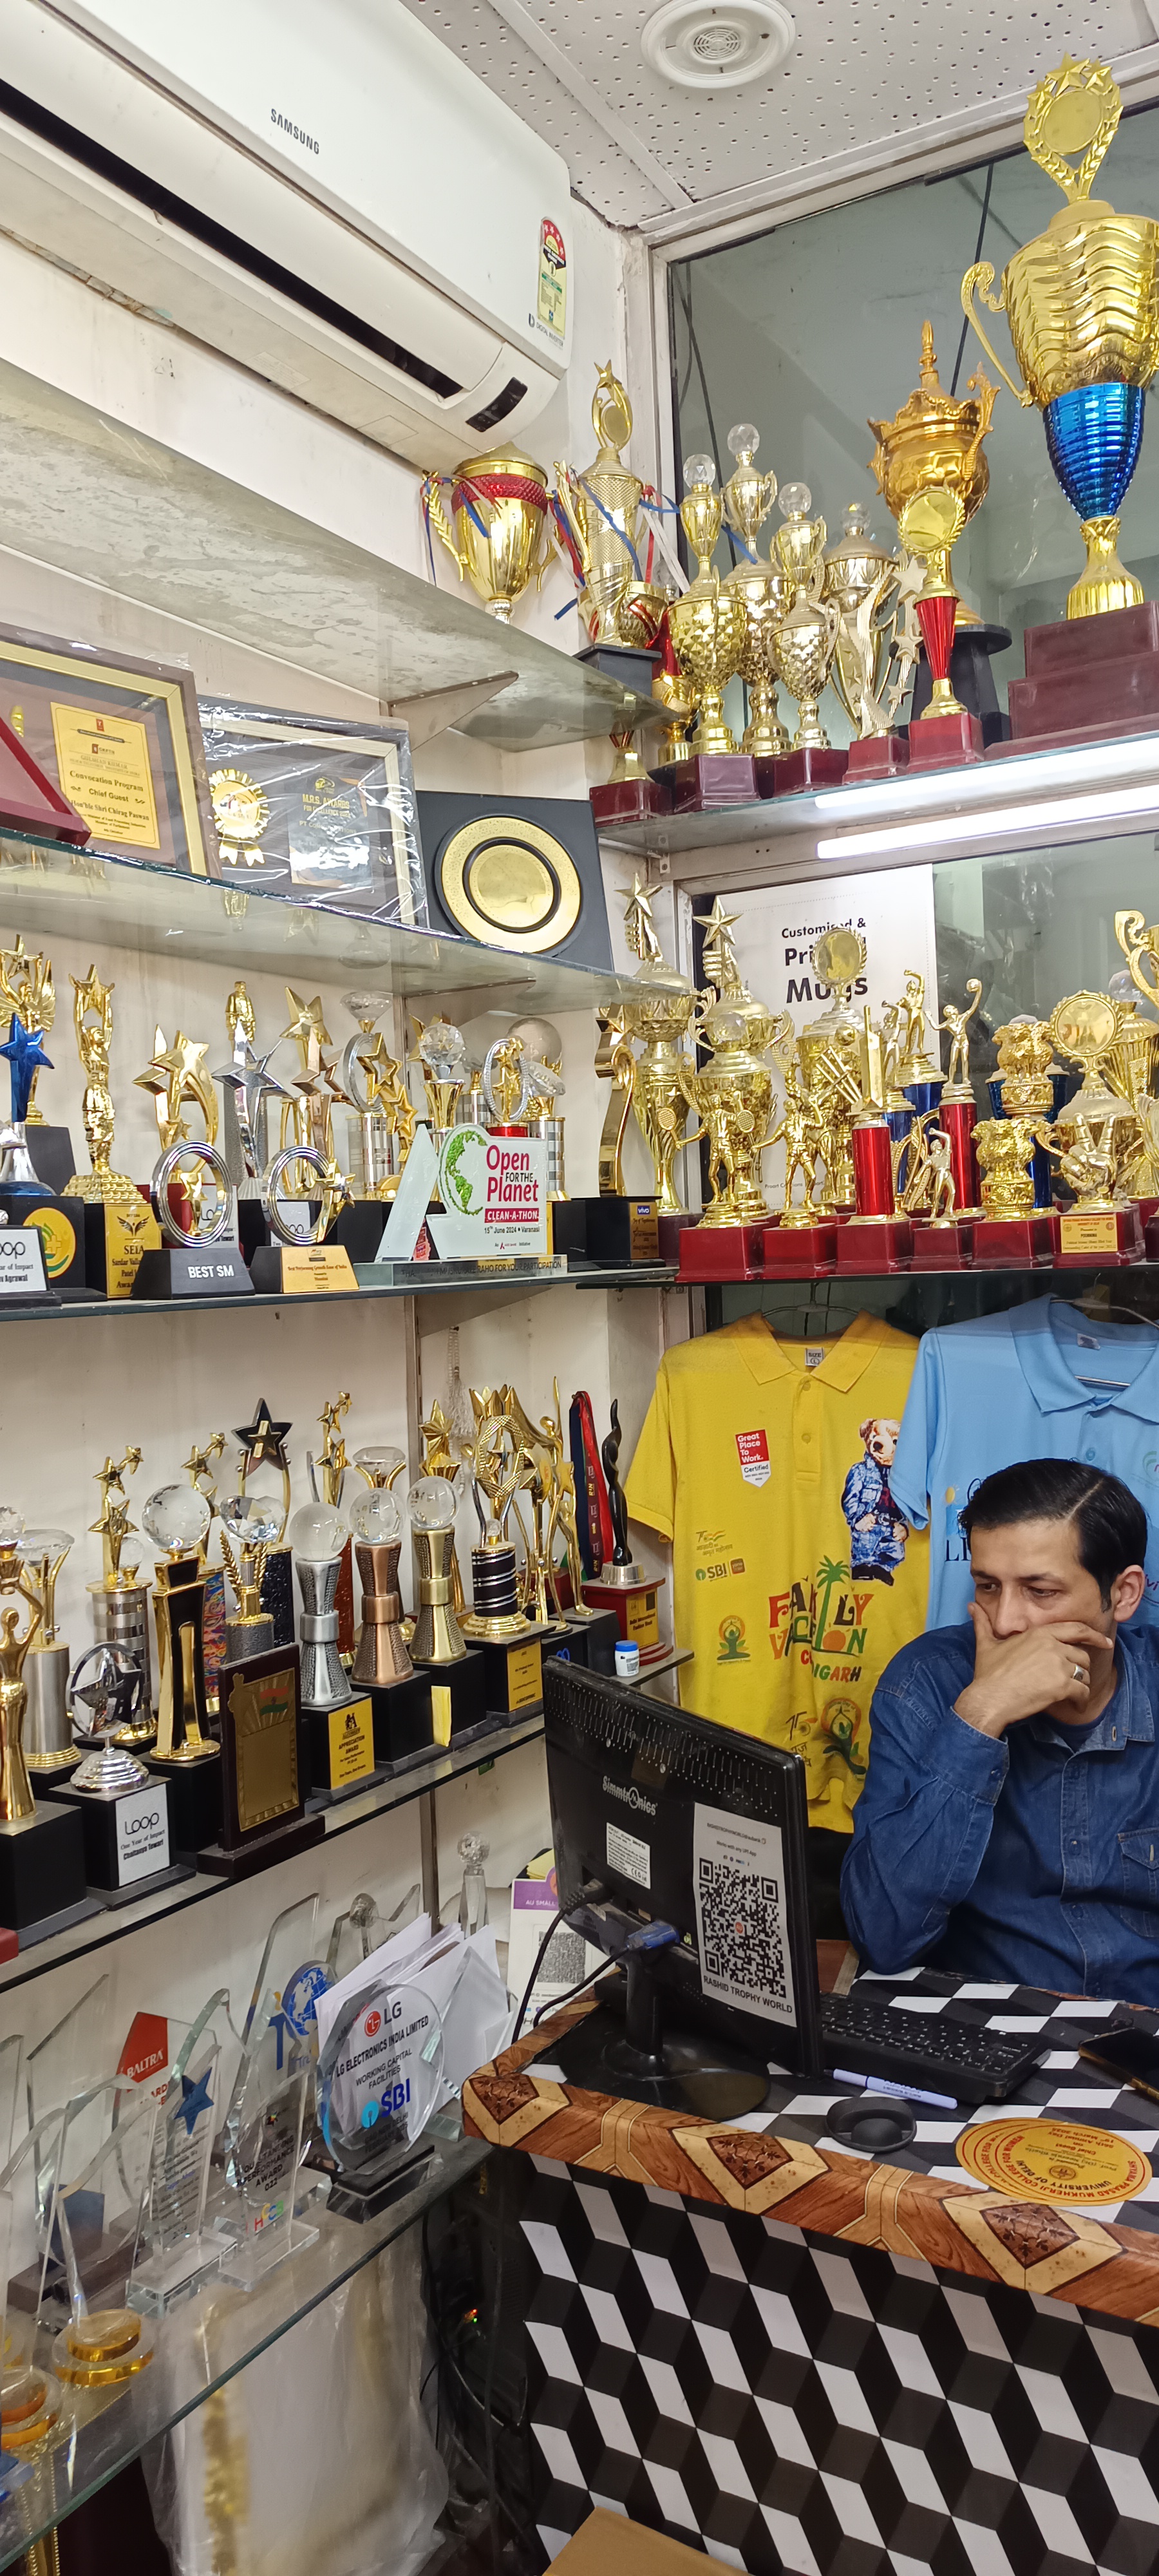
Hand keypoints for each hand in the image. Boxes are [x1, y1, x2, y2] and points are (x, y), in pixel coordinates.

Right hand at [953, 1600, 1110, 1738]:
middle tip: (1076, 1680)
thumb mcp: (986, 1644)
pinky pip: (1082, 1692)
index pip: (1075, 1629)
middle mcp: (1052, 1645)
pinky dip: (1081, 1701)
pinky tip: (1075, 1707)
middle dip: (1080, 1668)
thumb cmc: (988, 1674)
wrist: (989, 1698)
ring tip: (1072, 1695)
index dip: (1093, 1634)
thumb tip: (971, 1606)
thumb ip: (982, 1623)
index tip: (1104, 1641)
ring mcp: (1058, 1664)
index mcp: (1039, 1633)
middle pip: (1081, 1654)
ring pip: (1084, 1673)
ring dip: (1080, 1685)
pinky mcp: (1061, 1685)